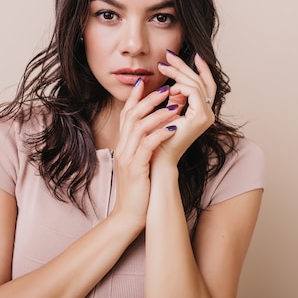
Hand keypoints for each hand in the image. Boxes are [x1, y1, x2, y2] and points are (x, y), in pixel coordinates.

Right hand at [110, 78, 179, 225]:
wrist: (129, 216)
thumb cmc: (138, 190)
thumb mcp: (139, 163)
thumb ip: (143, 145)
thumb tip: (156, 130)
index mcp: (123, 145)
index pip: (126, 114)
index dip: (134, 97)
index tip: (145, 82)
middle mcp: (122, 148)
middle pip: (131, 115)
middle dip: (149, 99)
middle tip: (166, 88)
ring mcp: (127, 157)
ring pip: (138, 127)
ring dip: (157, 114)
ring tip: (174, 105)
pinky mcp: (135, 169)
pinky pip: (146, 146)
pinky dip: (159, 134)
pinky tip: (173, 128)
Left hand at [152, 50, 215, 167]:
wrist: (157, 157)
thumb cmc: (158, 136)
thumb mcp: (166, 109)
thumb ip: (172, 96)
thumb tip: (171, 83)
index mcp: (202, 111)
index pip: (204, 84)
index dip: (198, 69)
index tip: (189, 55)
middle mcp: (208, 113)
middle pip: (200, 81)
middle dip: (184, 66)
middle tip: (168, 55)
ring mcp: (207, 116)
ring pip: (196, 84)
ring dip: (178, 73)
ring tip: (162, 67)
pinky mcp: (200, 118)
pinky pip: (194, 93)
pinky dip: (181, 86)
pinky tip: (169, 87)